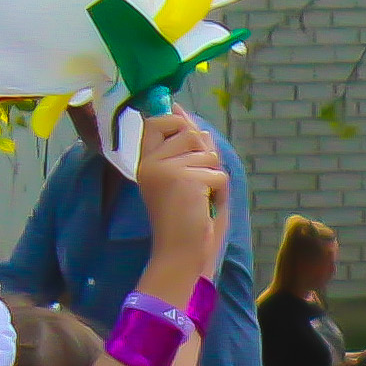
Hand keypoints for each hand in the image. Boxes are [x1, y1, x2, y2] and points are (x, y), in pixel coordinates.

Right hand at [133, 111, 226, 291]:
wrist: (182, 254)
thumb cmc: (188, 219)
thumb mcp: (187, 176)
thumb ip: (186, 147)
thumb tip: (182, 112)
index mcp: (147, 162)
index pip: (156, 122)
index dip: (176, 121)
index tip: (188, 137)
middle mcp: (151, 162)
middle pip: (190, 133)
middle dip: (205, 156)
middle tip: (197, 185)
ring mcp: (165, 169)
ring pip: (208, 153)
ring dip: (214, 177)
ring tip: (200, 199)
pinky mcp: (183, 180)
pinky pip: (218, 175)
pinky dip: (219, 193)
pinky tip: (204, 207)